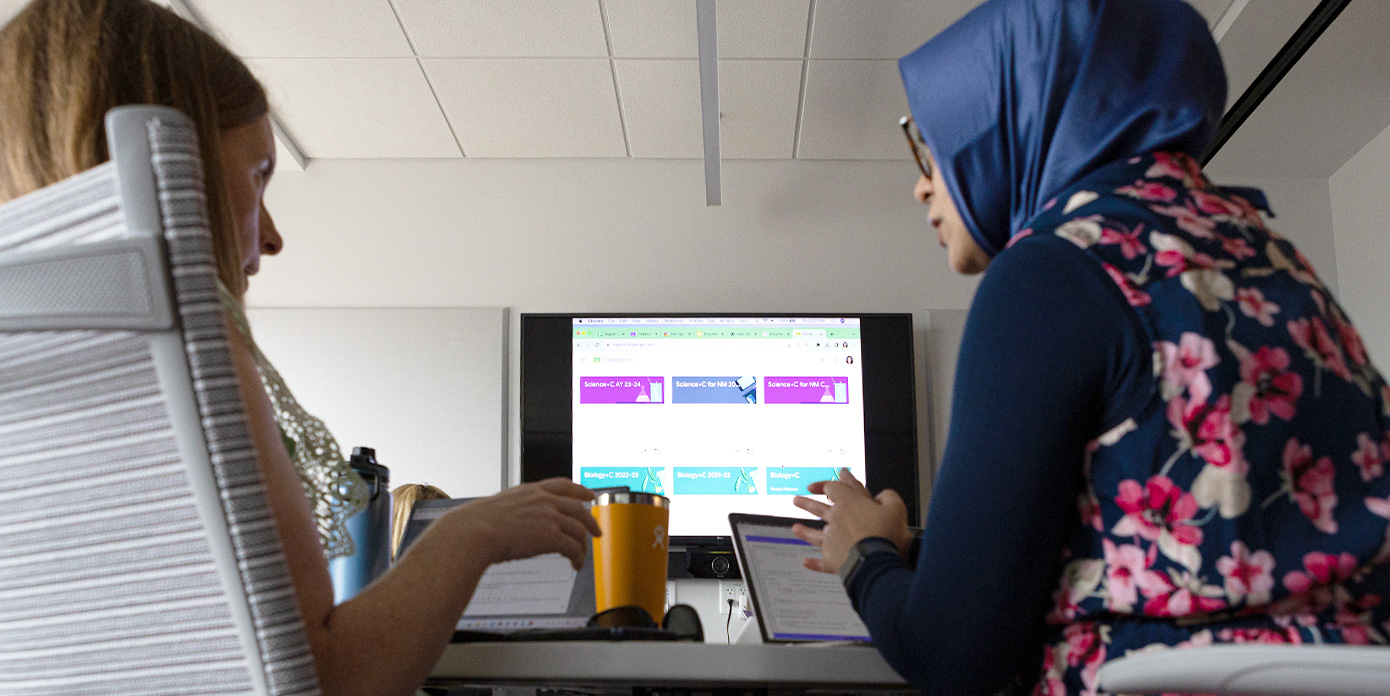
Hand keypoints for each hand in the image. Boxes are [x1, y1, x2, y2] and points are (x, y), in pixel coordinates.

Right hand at [448, 478, 601, 569]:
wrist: (474, 532)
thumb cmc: (478, 523)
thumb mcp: (502, 505)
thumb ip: (517, 507)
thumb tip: (517, 519)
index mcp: (532, 491)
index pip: (564, 485)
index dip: (581, 490)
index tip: (590, 495)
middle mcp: (545, 501)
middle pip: (579, 508)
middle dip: (591, 521)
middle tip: (597, 531)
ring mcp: (550, 517)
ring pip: (579, 530)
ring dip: (583, 546)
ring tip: (582, 557)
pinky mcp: (551, 537)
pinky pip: (574, 547)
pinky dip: (578, 557)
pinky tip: (575, 565)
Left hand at [791, 468, 911, 573]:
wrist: (876, 560)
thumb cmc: (886, 534)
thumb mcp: (896, 508)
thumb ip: (888, 497)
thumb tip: (883, 496)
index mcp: (849, 504)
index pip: (833, 488)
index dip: (825, 484)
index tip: (818, 485)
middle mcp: (836, 520)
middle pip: (817, 509)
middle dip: (807, 503)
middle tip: (797, 500)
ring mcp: (832, 540)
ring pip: (814, 535)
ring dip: (804, 531)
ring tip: (795, 528)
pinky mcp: (833, 559)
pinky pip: (821, 562)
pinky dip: (814, 563)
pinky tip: (806, 562)